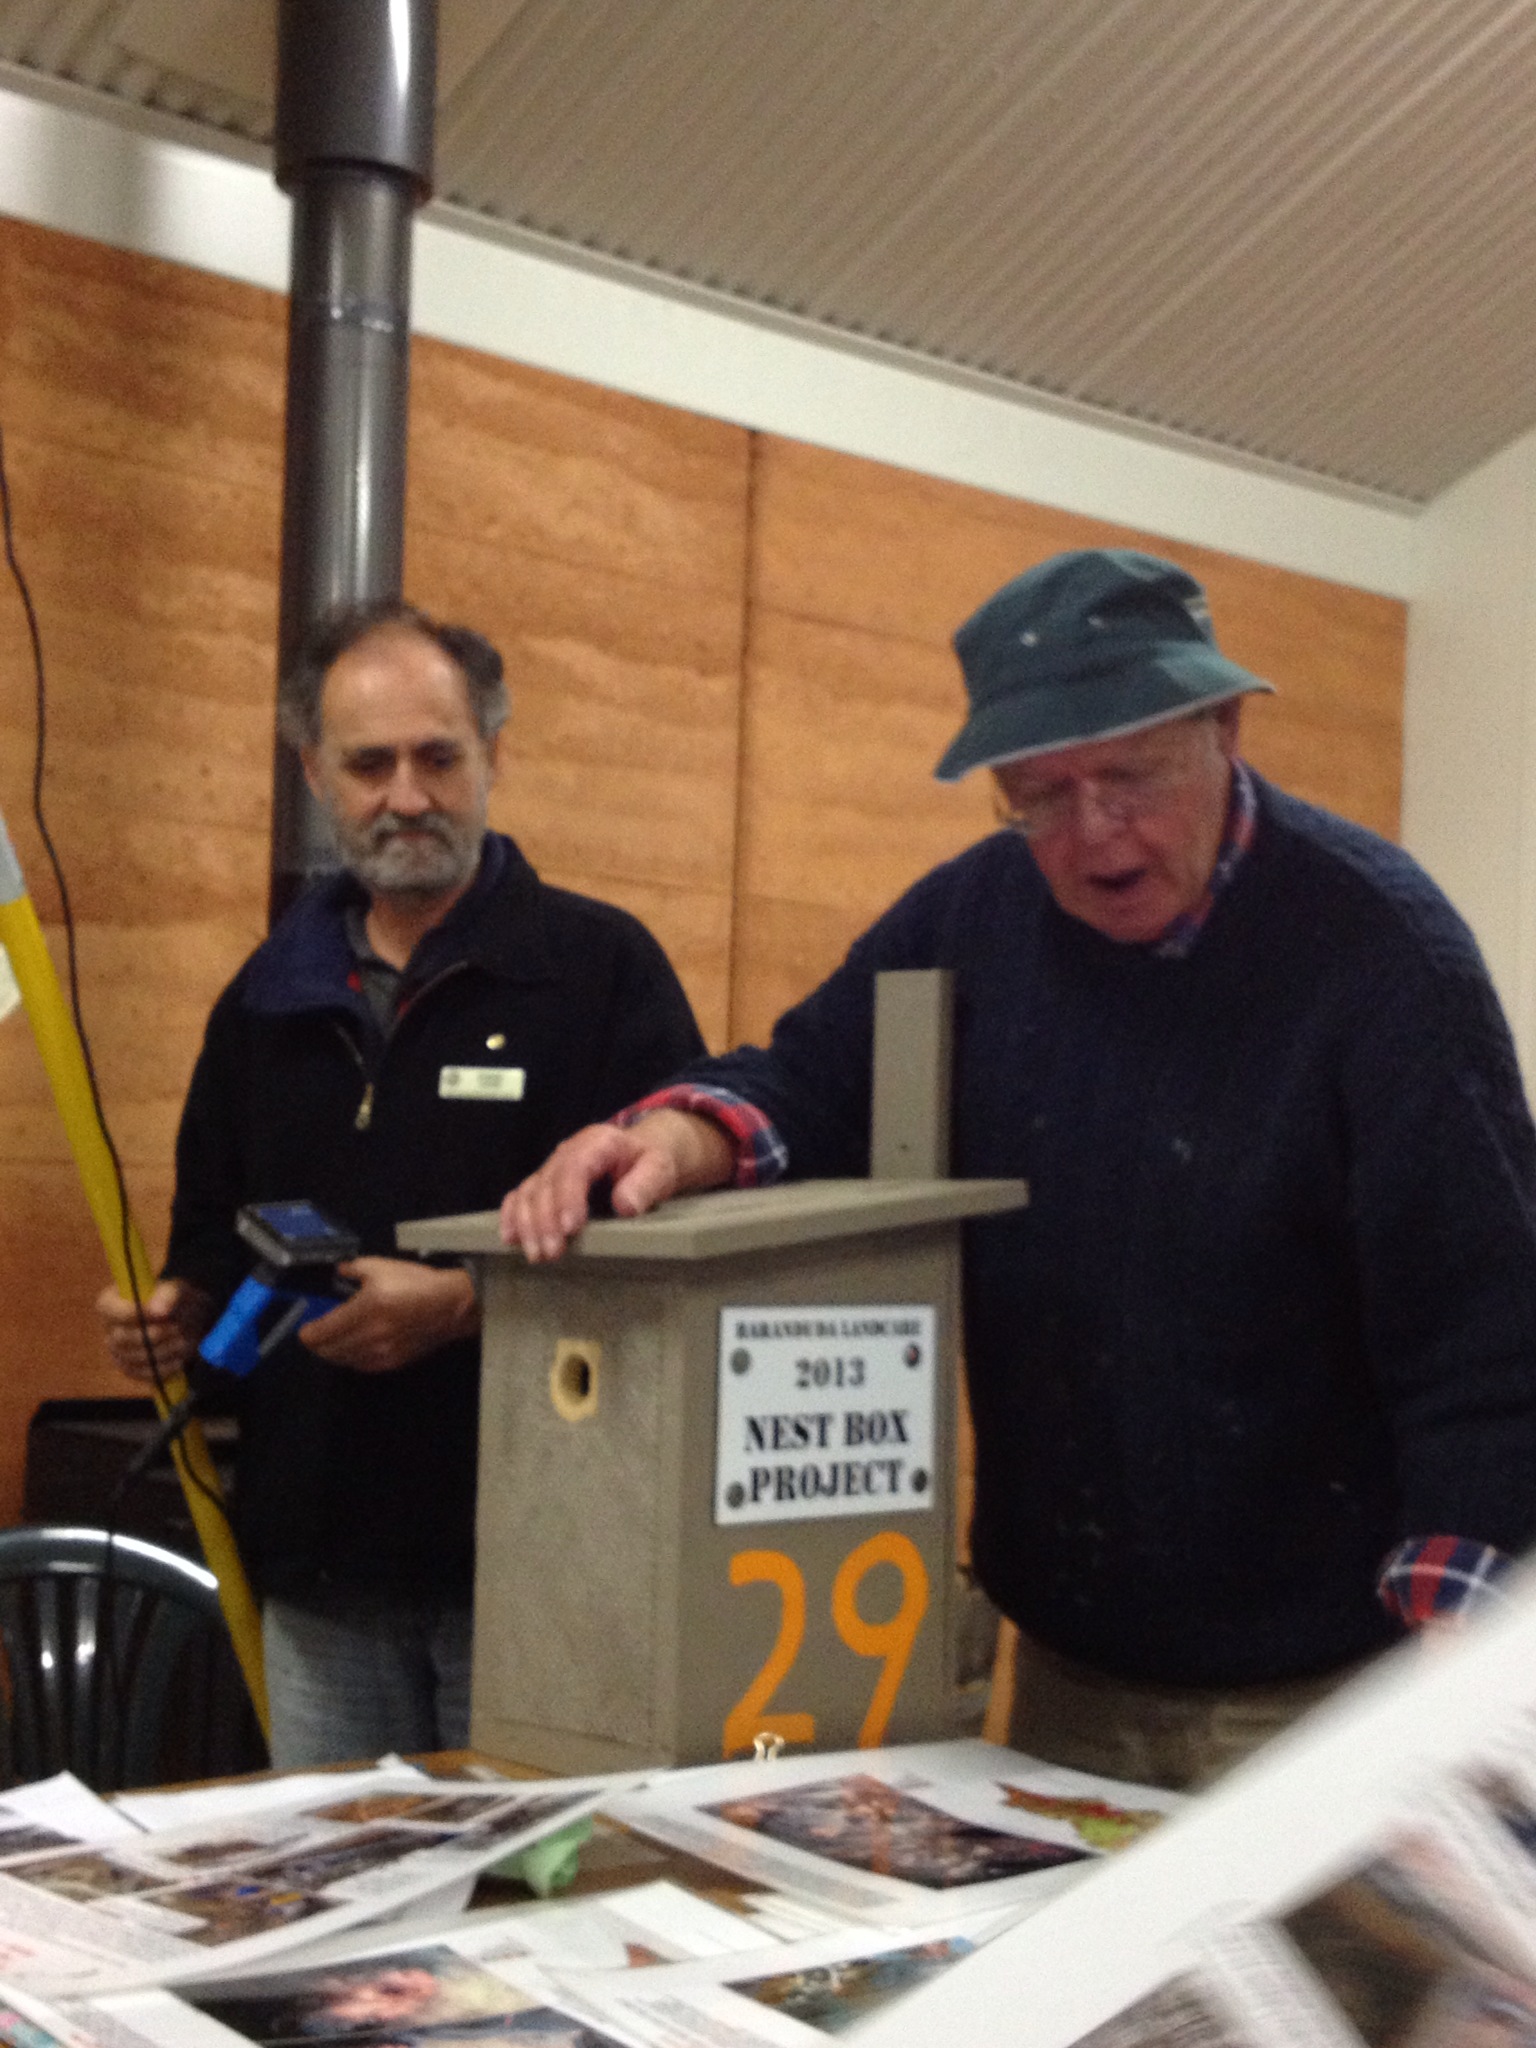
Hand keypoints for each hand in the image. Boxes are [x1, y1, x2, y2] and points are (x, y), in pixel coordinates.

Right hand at [95, 1277, 212, 1383]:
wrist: (184, 1320)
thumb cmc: (173, 1300)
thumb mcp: (175, 1290)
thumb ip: (168, 1296)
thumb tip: (158, 1312)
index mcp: (110, 1303)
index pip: (111, 1311)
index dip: (134, 1314)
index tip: (161, 1314)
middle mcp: (109, 1329)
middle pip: (122, 1338)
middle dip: (153, 1335)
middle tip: (177, 1328)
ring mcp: (117, 1351)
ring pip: (134, 1358)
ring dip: (163, 1351)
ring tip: (182, 1341)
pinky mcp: (130, 1369)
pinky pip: (142, 1374)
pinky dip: (163, 1368)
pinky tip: (178, 1358)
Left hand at [297, 1257, 478, 1374]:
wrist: (451, 1306)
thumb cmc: (417, 1283)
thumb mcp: (382, 1266)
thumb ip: (354, 1269)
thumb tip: (339, 1271)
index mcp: (364, 1310)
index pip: (322, 1333)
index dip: (308, 1333)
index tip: (305, 1329)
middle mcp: (368, 1336)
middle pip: (329, 1351)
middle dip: (317, 1345)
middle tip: (315, 1335)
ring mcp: (380, 1353)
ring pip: (344, 1361)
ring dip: (333, 1353)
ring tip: (331, 1342)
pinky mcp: (392, 1362)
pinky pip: (361, 1366)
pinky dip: (351, 1359)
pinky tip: (354, 1349)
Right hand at [500, 1111, 735, 1261]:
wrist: (641, 1152)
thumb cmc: (650, 1162)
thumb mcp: (660, 1169)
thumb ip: (646, 1184)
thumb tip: (625, 1205)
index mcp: (597, 1143)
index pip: (575, 1167)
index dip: (568, 1197)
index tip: (570, 1228)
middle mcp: (568, 1151)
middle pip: (546, 1183)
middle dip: (545, 1220)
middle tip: (552, 1252)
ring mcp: (552, 1166)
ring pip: (529, 1191)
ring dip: (527, 1224)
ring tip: (536, 1255)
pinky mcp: (544, 1181)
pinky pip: (519, 1195)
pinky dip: (512, 1216)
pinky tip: (510, 1238)